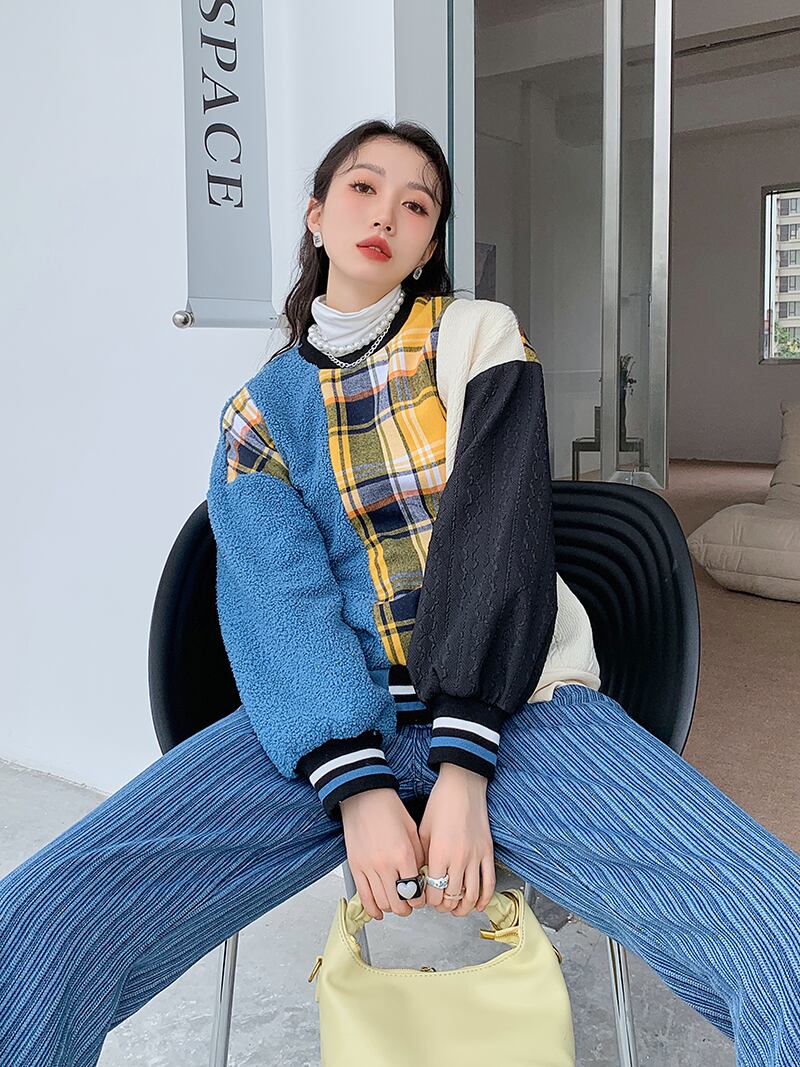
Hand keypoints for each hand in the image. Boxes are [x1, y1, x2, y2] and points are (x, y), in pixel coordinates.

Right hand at [339, 788, 427, 920]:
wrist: (364, 796)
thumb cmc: (388, 808)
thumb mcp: (412, 830)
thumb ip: (418, 856)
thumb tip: (421, 877)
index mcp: (404, 855)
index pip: (416, 892)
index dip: (420, 900)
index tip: (421, 899)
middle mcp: (385, 864)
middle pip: (398, 903)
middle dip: (407, 908)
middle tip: (410, 905)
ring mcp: (368, 867)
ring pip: (381, 902)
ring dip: (391, 908)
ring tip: (396, 904)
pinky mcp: (355, 867)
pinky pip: (363, 896)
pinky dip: (371, 908)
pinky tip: (377, 911)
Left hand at [418, 763, 495, 916]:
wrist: (463, 785)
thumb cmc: (441, 803)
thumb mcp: (423, 829)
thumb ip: (422, 856)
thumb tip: (421, 877)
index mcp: (440, 853)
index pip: (434, 891)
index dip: (430, 902)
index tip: (427, 900)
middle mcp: (459, 858)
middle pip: (453, 897)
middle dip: (444, 907)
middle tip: (440, 906)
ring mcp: (476, 856)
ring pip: (472, 895)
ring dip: (464, 908)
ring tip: (456, 910)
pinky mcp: (488, 852)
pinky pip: (489, 882)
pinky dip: (484, 898)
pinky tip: (478, 904)